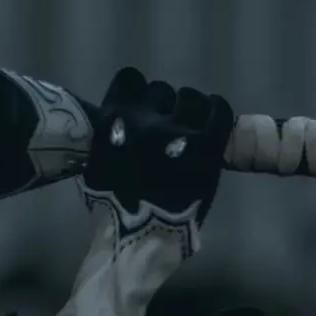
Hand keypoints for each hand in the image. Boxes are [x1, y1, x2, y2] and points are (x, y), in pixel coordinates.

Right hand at [82, 67, 234, 224]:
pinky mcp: (207, 145)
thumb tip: (116, 124)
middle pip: (161, 90)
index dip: (138, 92)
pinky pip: (219, 111)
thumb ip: (107, 138)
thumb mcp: (96, 164)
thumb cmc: (112, 207)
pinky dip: (216, 111)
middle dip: (164, 106)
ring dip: (191, 109)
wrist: (141, 235)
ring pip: (191, 98)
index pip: (130, 79)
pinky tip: (213, 120)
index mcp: (115, 119)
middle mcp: (146, 117)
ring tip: (192, 126)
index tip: (141, 107)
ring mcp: (179, 130)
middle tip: (168, 126)